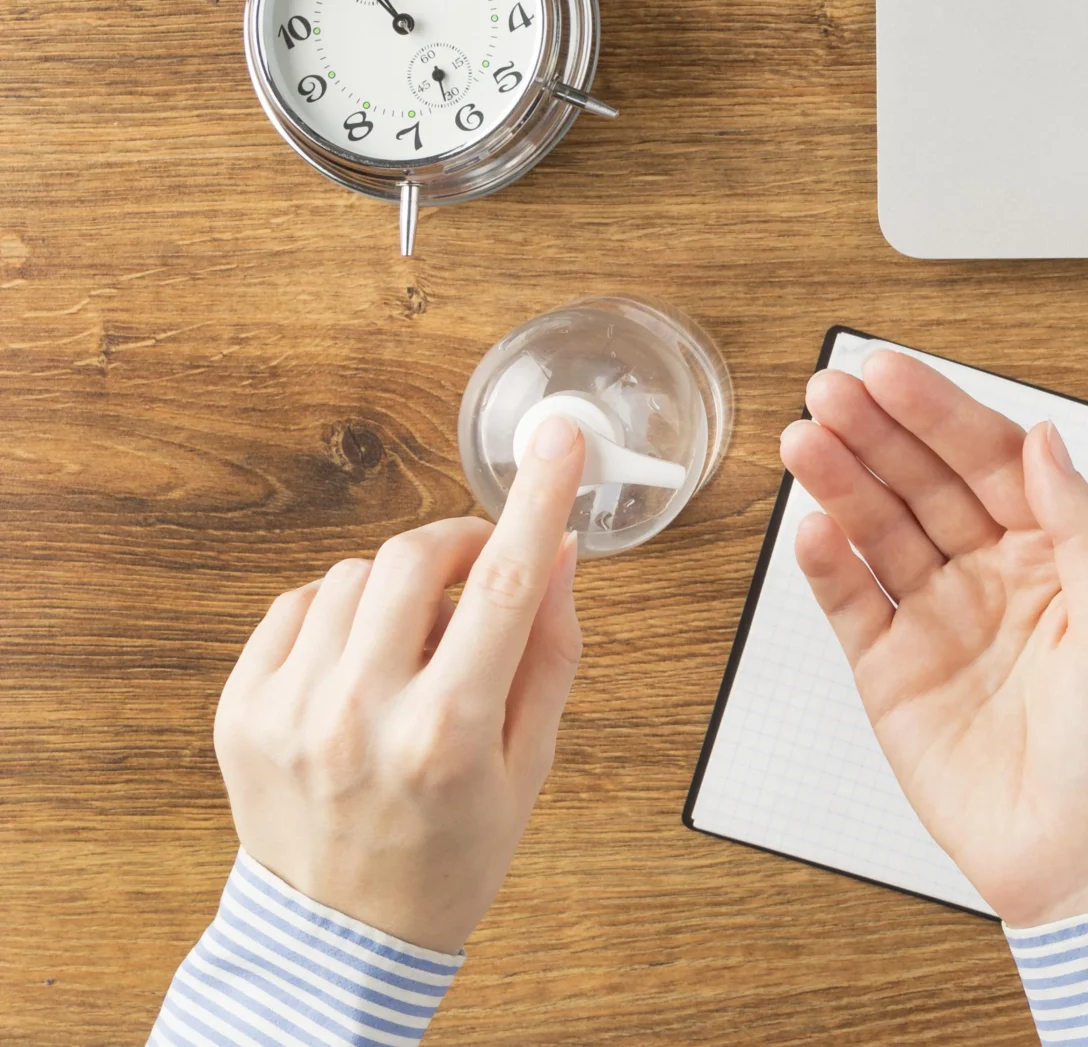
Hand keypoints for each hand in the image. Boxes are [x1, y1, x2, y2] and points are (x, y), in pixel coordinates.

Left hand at [211, 417, 586, 951]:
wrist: (342, 935)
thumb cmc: (449, 854)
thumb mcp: (531, 763)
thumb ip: (549, 651)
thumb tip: (556, 552)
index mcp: (447, 733)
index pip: (503, 584)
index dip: (537, 498)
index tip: (559, 440)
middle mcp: (361, 715)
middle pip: (413, 558)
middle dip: (458, 542)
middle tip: (479, 567)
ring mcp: (290, 712)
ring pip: (352, 575)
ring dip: (397, 586)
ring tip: (415, 642)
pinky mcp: (240, 711)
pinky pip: (294, 606)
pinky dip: (336, 612)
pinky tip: (359, 658)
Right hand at [783, 353, 1087, 926]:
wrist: (1083, 860)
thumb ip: (1080, 525)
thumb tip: (1046, 439)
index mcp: (1056, 555)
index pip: (990, 460)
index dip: (941, 412)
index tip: (891, 371)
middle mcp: (992, 576)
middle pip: (925, 482)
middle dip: (879, 432)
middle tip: (830, 388)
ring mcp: (938, 620)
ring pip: (881, 531)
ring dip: (843, 482)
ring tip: (806, 439)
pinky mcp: (892, 674)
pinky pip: (853, 605)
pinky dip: (829, 565)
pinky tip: (812, 525)